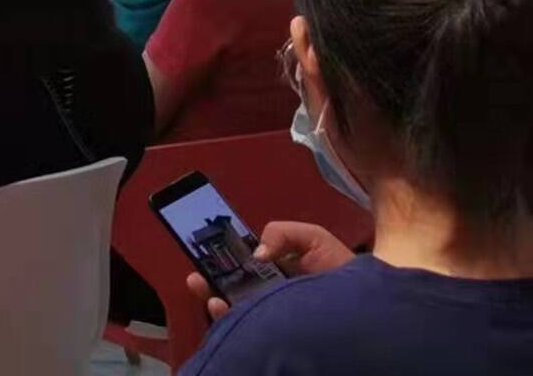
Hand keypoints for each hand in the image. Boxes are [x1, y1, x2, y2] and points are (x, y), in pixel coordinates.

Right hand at [185, 221, 352, 320]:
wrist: (371, 305)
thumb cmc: (342, 268)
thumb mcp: (312, 238)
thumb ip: (282, 233)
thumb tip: (255, 254)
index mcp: (273, 271)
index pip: (239, 264)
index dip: (219, 257)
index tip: (204, 251)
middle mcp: (267, 295)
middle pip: (229, 287)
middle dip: (209, 279)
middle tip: (196, 275)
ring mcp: (270, 316)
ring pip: (231, 309)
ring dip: (212, 298)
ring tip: (204, 288)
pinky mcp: (274, 334)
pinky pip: (244, 329)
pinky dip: (227, 319)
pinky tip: (222, 306)